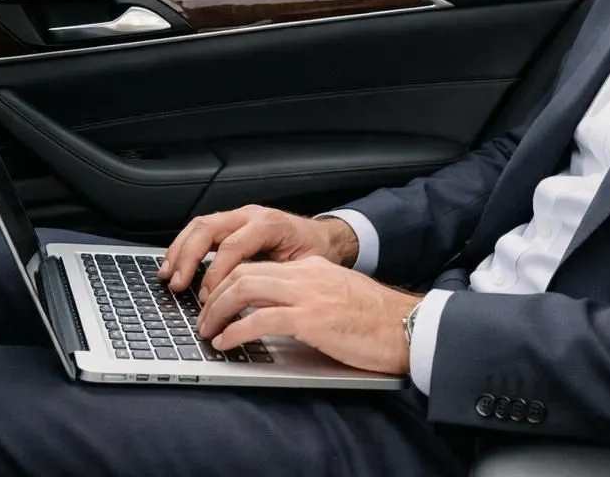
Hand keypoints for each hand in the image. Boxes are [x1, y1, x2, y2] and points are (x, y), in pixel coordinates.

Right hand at [158, 204, 359, 298]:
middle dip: (188, 257)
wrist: (325, 237)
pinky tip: (175, 264)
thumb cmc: (315, 253)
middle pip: (208, 228)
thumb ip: (274, 279)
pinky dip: (185, 246)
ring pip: (200, 225)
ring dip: (180, 250)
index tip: (207, 298)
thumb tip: (249, 301)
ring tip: (167, 274)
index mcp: (269, 225)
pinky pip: (202, 229)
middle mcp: (251, 215)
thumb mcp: (302, 268)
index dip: (216, 274)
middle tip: (177, 284)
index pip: (232, 247)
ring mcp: (240, 216)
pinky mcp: (233, 223)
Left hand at [196, 256, 421, 374]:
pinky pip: (260, 319)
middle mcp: (306, 275)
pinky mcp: (311, 319)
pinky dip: (236, 331)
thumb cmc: (376, 321)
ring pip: (244, 289)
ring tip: (208, 331)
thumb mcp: (337, 298)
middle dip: (213, 296)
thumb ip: (309, 298)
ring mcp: (308, 295)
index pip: (257, 266)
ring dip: (217, 311)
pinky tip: (227, 343)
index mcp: (311, 268)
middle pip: (242, 273)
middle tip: (203, 319)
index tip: (213, 303)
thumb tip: (276, 316)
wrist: (407, 327)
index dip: (227, 283)